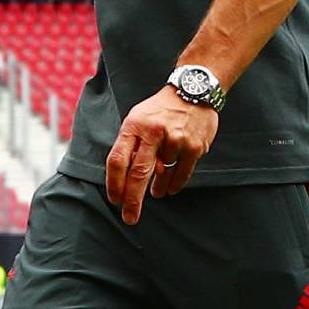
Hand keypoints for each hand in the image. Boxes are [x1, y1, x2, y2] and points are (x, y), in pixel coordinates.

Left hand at [104, 87, 219, 223]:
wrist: (193, 90)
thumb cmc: (160, 111)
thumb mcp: (138, 120)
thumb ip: (131, 146)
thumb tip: (127, 179)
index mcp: (134, 125)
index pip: (117, 159)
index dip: (114, 183)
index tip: (115, 200)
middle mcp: (153, 132)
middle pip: (138, 173)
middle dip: (132, 200)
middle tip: (129, 218)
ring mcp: (175, 140)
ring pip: (162, 176)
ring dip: (158, 189)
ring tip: (156, 193)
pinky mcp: (194, 147)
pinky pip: (181, 175)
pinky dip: (174, 185)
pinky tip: (169, 188)